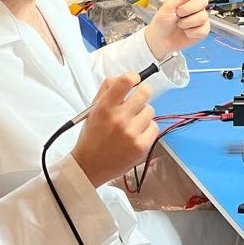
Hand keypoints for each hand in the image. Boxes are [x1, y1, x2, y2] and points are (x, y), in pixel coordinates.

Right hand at [70, 73, 156, 187]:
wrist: (89, 167)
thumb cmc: (92, 136)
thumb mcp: (92, 110)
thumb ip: (108, 89)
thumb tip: (129, 77)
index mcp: (104, 108)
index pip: (126, 81)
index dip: (134, 77)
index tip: (134, 80)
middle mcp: (119, 119)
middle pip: (145, 92)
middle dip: (142, 92)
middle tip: (138, 98)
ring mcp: (131, 133)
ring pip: (150, 110)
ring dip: (143, 113)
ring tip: (131, 122)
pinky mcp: (141, 146)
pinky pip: (154, 126)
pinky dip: (147, 129)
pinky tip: (136, 134)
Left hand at [145, 0, 212, 59]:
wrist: (160, 40)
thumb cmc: (162, 21)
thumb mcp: (169, 6)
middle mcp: (197, 6)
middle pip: (204, 1)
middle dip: (189, 8)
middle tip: (178, 13)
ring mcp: (201, 18)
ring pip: (203, 16)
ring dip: (188, 22)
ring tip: (180, 24)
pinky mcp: (203, 31)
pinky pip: (203, 29)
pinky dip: (191, 32)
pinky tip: (186, 32)